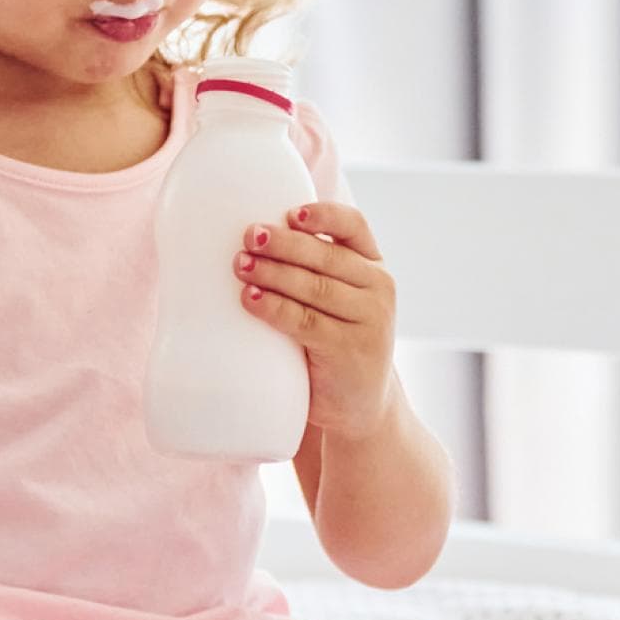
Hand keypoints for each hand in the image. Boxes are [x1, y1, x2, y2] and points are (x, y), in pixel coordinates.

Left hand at [233, 202, 396, 439]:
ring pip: (313, 286)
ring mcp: (369, 320)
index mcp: (374, 267)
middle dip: (283, 243)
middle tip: (249, 236)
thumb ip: (314, 270)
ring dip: (272, 273)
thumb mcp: (337, 301)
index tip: (291, 213)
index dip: (323, 215)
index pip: (354, 227)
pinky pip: (304, 321)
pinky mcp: (349, 349)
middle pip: (325, 255)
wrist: (359, 406)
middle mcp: (378, 289)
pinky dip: (274, 307)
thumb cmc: (334, 342)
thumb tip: (252, 238)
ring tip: (241, 265)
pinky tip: (250, 299)